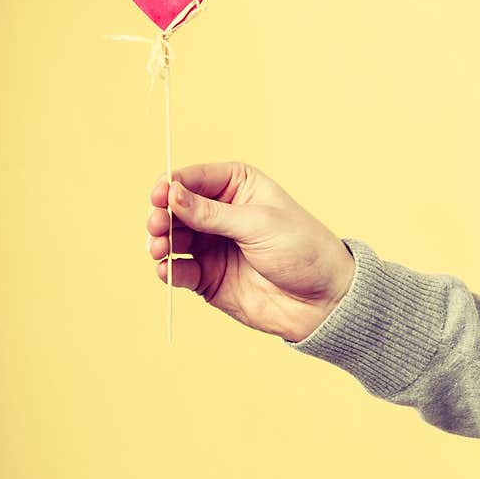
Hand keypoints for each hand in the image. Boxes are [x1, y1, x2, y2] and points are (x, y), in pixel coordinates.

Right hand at [146, 161, 355, 341]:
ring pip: (173, 239)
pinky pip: (180, 271)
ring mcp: (213, 246)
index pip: (194, 178)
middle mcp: (220, 213)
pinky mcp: (209, 277)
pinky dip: (169, 270)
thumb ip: (212, 213)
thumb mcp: (258, 224)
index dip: (172, 186)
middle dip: (162, 216)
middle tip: (157, 227)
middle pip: (176, 209)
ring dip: (160, 243)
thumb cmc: (301, 249)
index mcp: (237, 187)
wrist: (322, 300)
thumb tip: (171, 194)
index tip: (159, 196)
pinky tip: (167, 271)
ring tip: (159, 249)